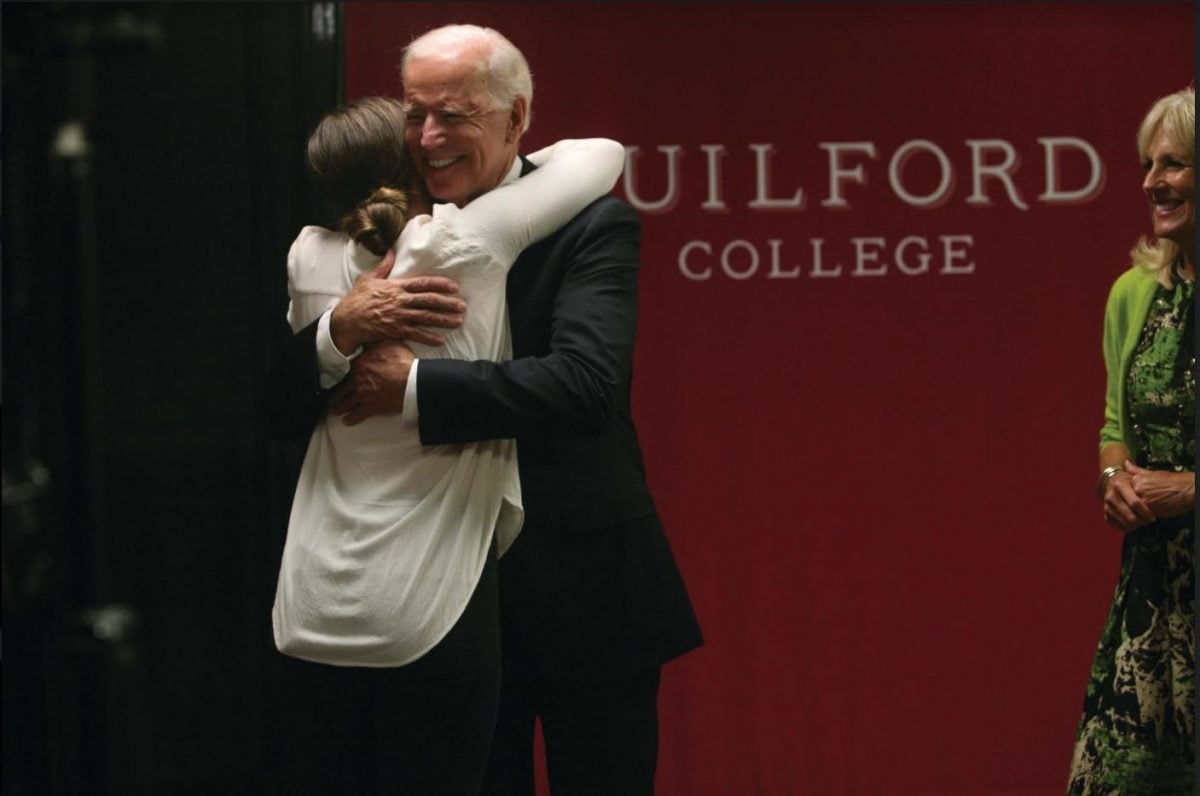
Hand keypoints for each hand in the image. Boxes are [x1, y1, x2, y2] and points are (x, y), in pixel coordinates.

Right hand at [329, 250, 465, 352]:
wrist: (346, 320)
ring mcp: (399, 316)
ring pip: (426, 318)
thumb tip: (391, 250)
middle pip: (429, 301)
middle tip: (463, 306)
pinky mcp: (395, 330)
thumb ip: (384, 266)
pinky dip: (428, 338)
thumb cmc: (357, 299)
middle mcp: (400, 301)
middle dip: (448, 303)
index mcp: (396, 287)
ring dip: (444, 320)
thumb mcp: (369, 278)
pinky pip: (415, 334)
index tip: (454, 287)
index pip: (423, 283)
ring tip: (458, 322)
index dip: (440, 284)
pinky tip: (440, 340)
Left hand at [329, 339, 414, 425]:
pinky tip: (347, 421)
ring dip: (339, 408)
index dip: (341, 376)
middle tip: (331, 400)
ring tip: (335, 411)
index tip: (338, 380)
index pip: (345, 371)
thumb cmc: (402, 363)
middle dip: (335, 396)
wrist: (411, 381)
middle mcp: (357, 380)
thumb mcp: (389, 344)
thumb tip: (373, 335)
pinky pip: (357, 415)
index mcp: (360, 364)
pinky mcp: (370, 407)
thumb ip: (377, 342)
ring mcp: (362, 395)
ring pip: (345, 403)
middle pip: (341, 390)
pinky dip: (351, 419)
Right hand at [1100, 462, 1155, 532]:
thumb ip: (1137, 471)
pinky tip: (1133, 525)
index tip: (1153, 516)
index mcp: (1119, 485)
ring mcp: (1107, 506)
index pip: (1135, 503)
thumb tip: (1130, 463)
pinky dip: (1125, 527)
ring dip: (1135, 525)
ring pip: (1123, 522)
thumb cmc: (1127, 480)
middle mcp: (1111, 496)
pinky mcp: (1106, 513)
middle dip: (1142, 521)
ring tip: (1143, 523)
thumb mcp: (1133, 475)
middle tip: (1149, 521)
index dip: (1146, 512)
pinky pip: (1116, 524)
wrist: (1109, 483)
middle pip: (1129, 515)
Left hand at [1123, 460, 1194, 520]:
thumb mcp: (1153, 473)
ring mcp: (1143, 499)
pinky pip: (1141, 516)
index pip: (1123, 492)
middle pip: (1127, 502)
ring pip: (1133, 510)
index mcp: (1136, 479)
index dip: (1127, 499)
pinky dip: (1144, 518)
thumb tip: (1126, 464)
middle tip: (1141, 510)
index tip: (1131, 501)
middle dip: (1131, 508)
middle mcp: (1137, 488)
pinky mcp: (1150, 509)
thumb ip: (1137, 471)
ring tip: (1147, 513)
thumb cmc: (1173, 482)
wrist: (1188, 489)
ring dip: (1137, 514)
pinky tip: (1151, 516)